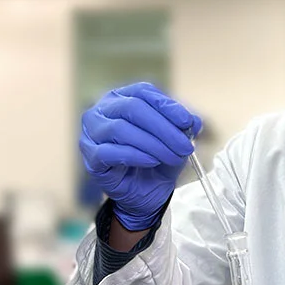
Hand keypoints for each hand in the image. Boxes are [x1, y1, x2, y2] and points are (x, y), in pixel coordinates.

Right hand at [80, 82, 201, 230]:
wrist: (144, 191)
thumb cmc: (156, 159)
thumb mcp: (174, 141)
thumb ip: (182, 127)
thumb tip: (193, 121)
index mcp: (122, 97)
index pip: (144, 92)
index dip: (167, 106)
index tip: (188, 122)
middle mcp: (103, 110)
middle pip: (132, 108)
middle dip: (163, 128)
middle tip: (184, 146)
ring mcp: (92, 132)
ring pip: (120, 129)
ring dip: (153, 144)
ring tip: (173, 157)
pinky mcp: (91, 157)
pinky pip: (109, 152)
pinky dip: (135, 156)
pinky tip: (152, 161)